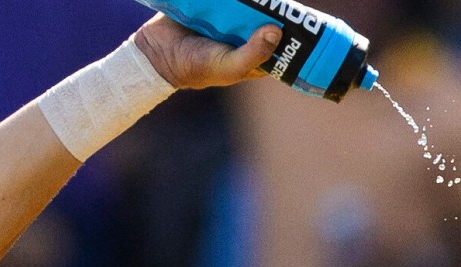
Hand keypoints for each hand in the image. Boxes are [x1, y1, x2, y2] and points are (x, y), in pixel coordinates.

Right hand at [133, 15, 282, 89]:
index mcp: (256, 54)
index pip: (282, 41)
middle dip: (274, 6)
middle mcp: (246, 36)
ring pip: (249, 4)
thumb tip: (276, 30)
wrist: (156, 53)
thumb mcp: (231, 66)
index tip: (304, 18)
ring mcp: (231, 20)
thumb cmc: (198, 67)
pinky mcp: (214, 6)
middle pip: (267, 16)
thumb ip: (255, 53)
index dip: (294, 30)